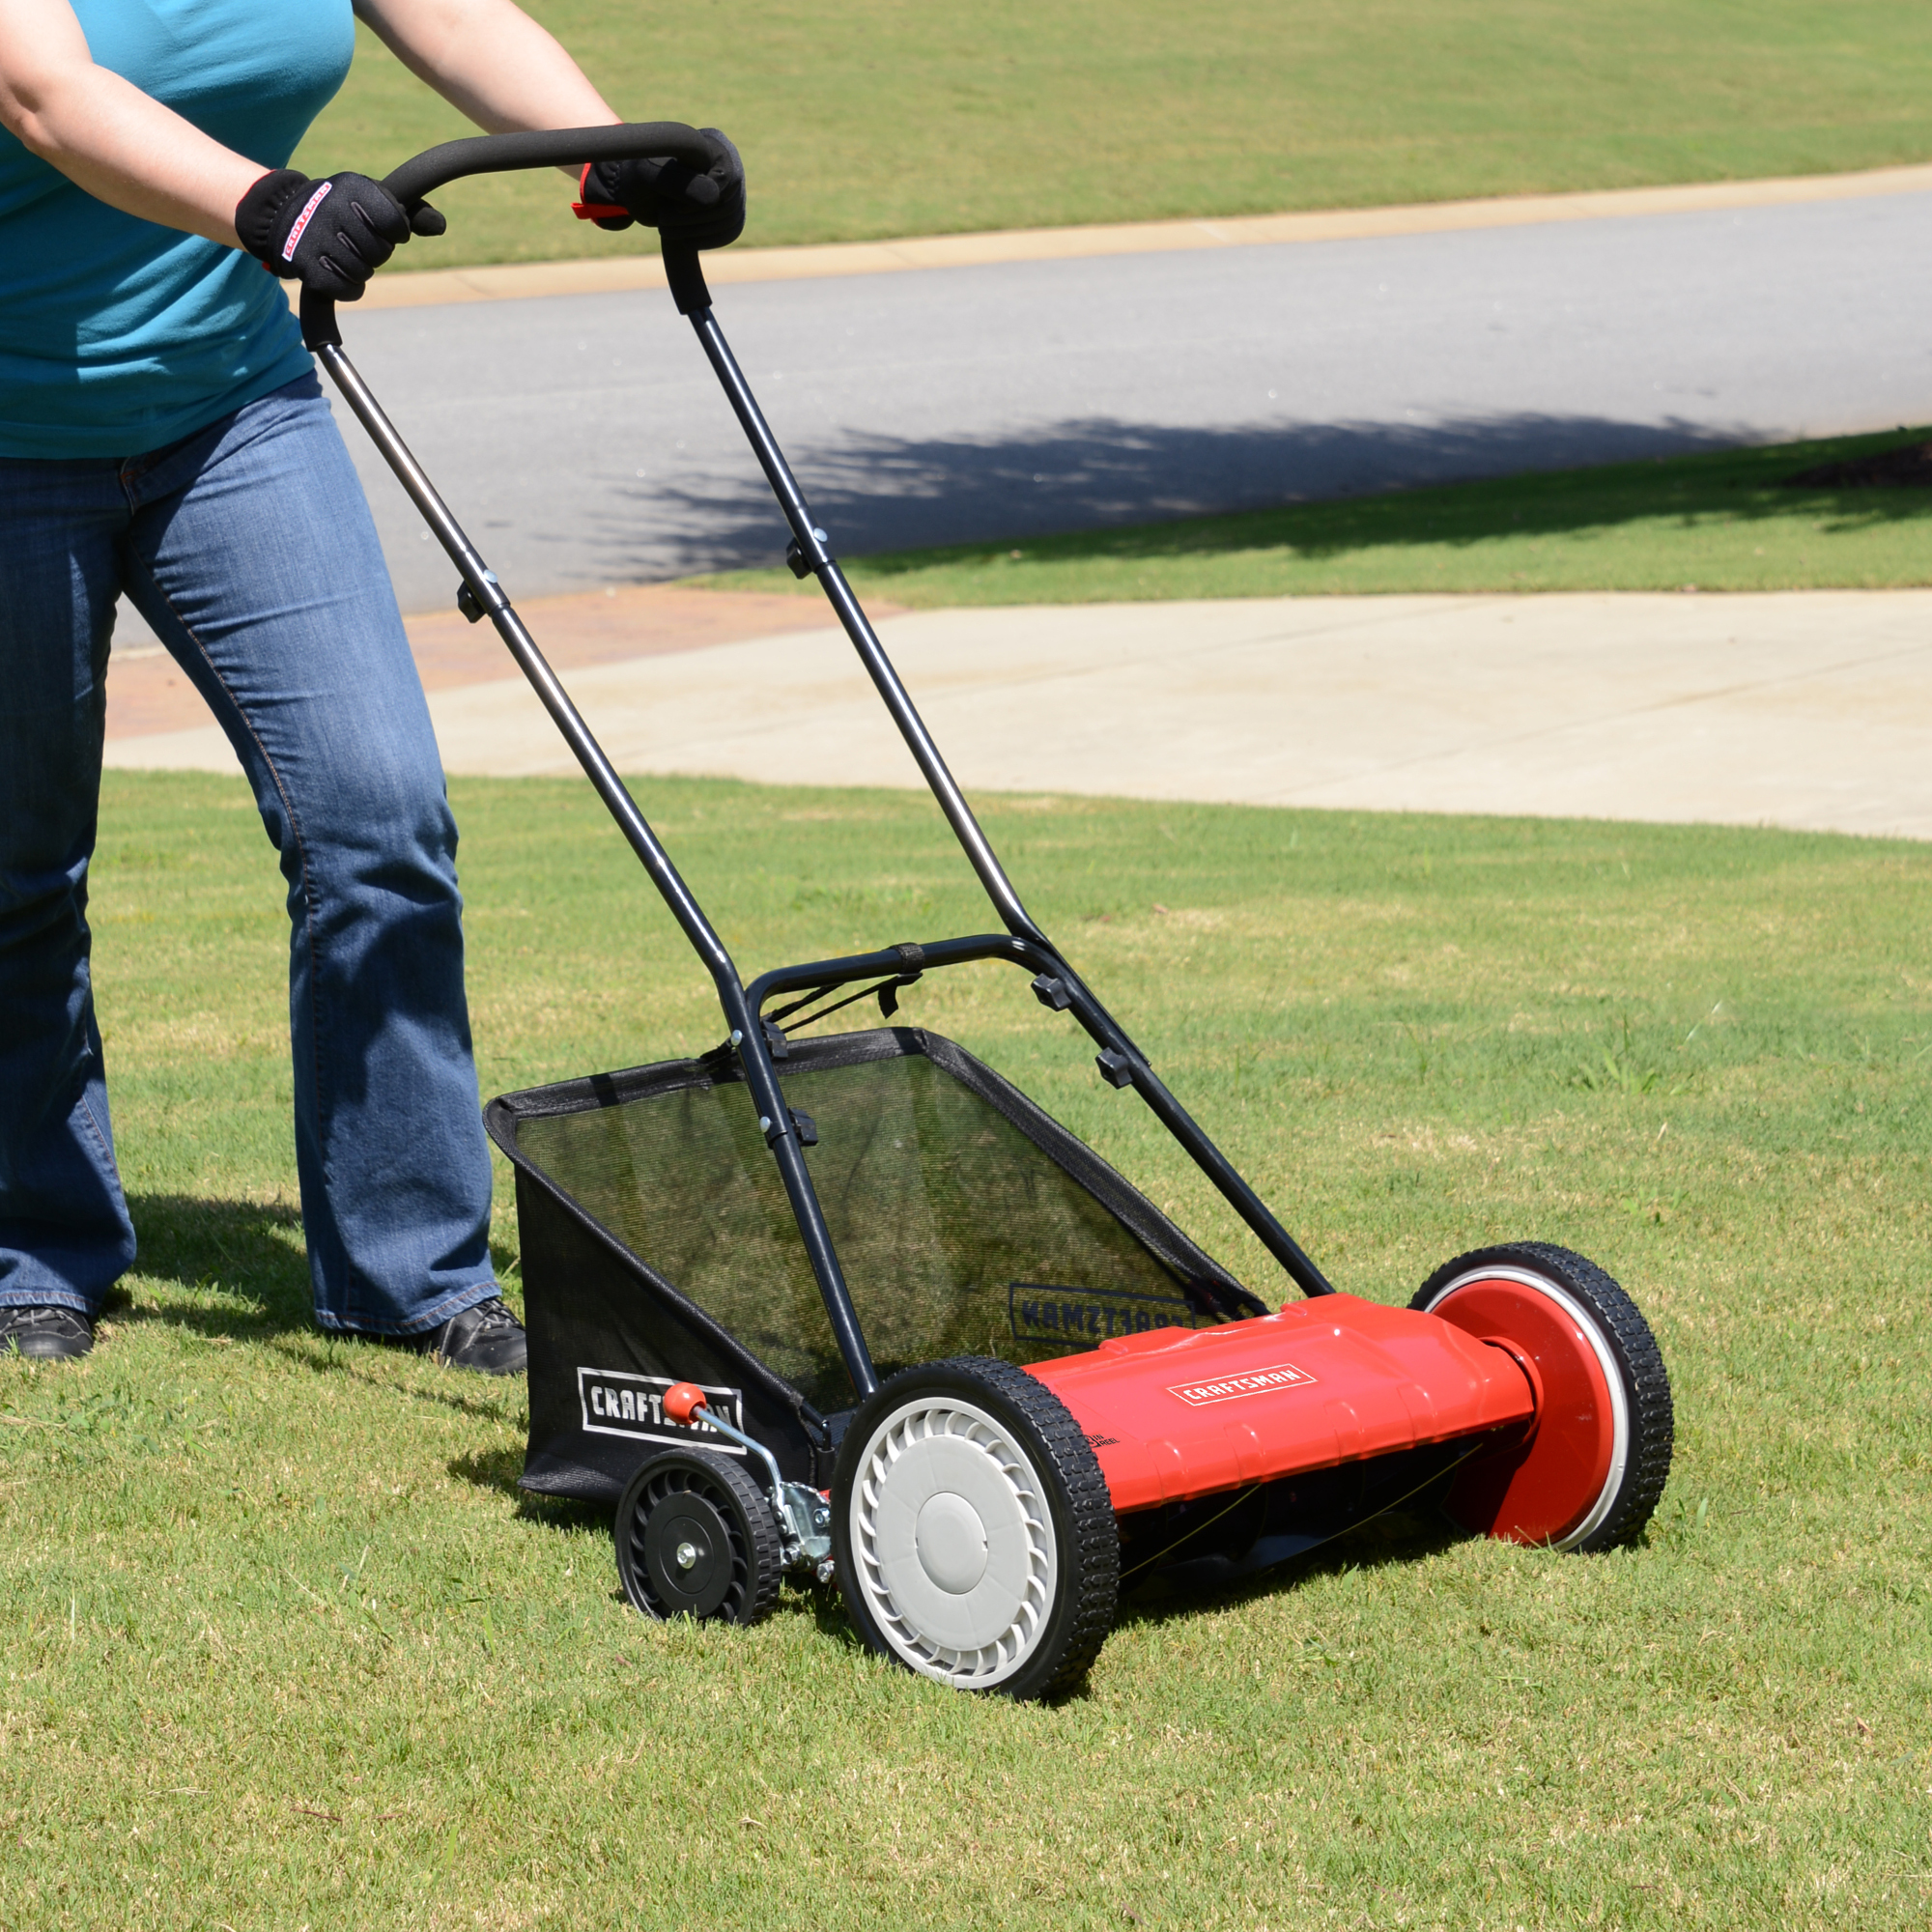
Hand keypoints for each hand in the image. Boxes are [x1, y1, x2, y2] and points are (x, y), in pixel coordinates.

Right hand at [235, 169, 445, 299]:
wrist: (285, 216)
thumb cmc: (341, 209)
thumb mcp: (372, 199)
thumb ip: (410, 212)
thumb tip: (441, 225)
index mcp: (353, 187)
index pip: (396, 224)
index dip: (395, 232)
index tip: (384, 229)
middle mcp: (332, 208)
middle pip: (381, 252)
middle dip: (374, 252)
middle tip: (356, 240)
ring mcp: (317, 237)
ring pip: (364, 272)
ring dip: (360, 269)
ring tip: (342, 252)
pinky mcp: (306, 264)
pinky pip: (349, 291)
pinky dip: (349, 288)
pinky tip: (337, 270)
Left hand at [573, 128, 744, 249]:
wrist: (632, 190)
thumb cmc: (638, 176)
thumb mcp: (650, 174)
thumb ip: (677, 181)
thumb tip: (714, 198)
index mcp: (712, 146)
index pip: (727, 177)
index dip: (707, 198)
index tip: (677, 205)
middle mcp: (726, 165)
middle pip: (730, 202)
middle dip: (696, 218)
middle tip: (664, 220)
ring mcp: (727, 189)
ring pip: (731, 219)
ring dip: (698, 231)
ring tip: (667, 229)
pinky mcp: (722, 211)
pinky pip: (729, 232)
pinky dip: (707, 240)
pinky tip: (685, 240)